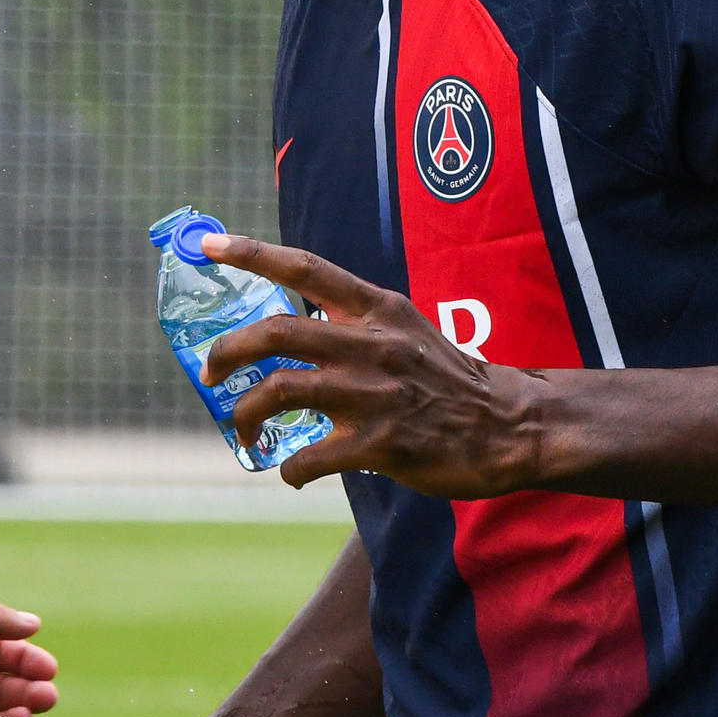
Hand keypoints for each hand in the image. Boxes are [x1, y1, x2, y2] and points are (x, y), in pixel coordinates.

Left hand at [198, 232, 538, 498]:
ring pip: (281, 391)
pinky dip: (290, 468)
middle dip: (227, 351)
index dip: (253, 253)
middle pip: (275, 332)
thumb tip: (294, 329)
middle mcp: (370, 344)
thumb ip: (354, 323)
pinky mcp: (380, 444)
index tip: (209, 245)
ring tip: (242, 428)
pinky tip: (292, 471)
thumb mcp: (405, 328)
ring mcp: (373, 395)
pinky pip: (311, 456)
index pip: (305, 268)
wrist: (508, 425)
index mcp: (376, 310)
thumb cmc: (448, 378)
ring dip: (246, 413)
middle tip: (211, 370)